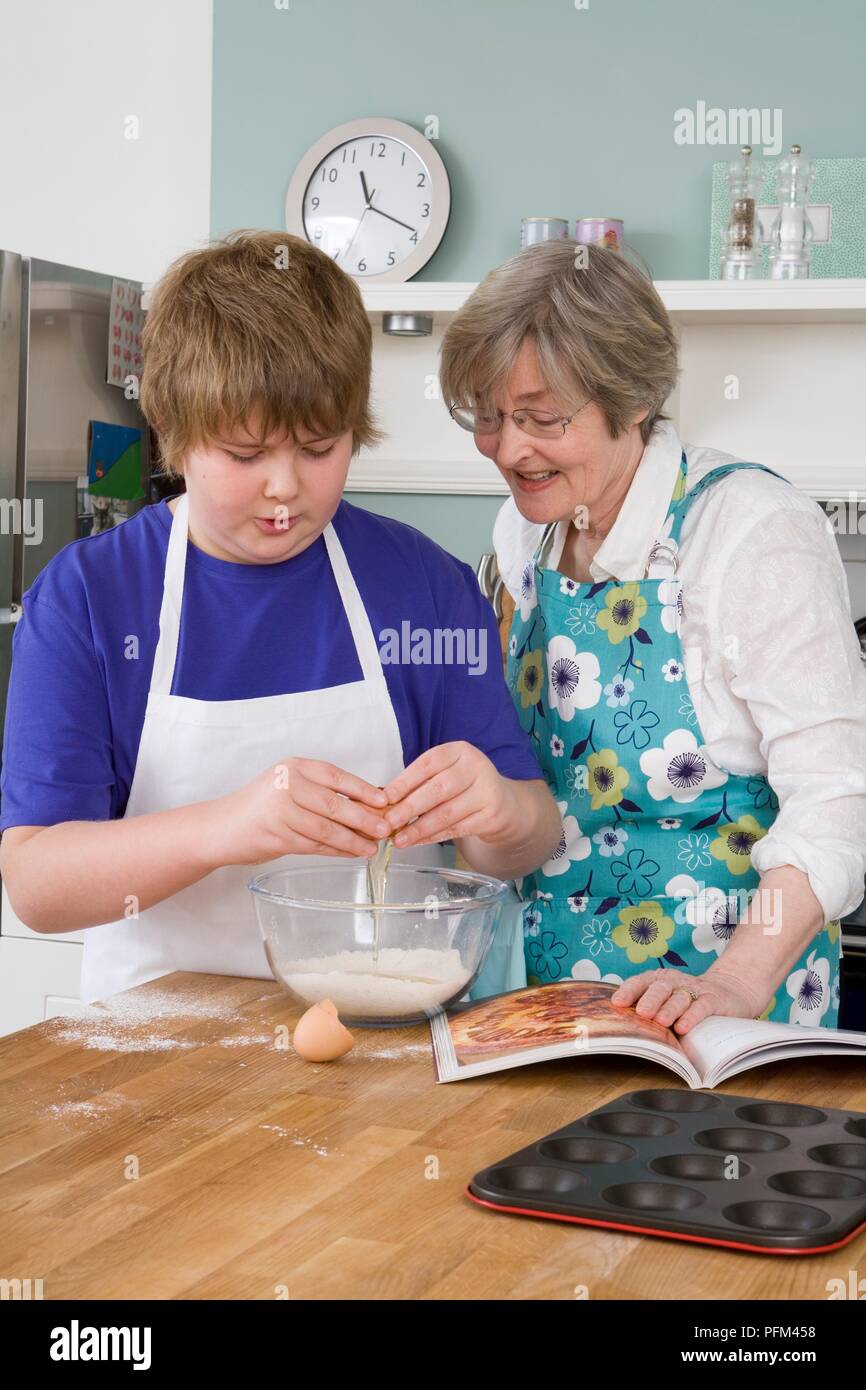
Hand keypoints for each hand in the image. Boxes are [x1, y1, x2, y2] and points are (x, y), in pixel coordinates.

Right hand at [207, 758, 389, 866]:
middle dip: (364, 819)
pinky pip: (314, 846)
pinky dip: (336, 851)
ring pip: (327, 829)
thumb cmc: (259, 806)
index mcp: (293, 767)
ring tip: (371, 847)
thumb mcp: (287, 786)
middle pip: (335, 805)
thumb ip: (320, 791)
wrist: (220, 827)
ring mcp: (280, 811)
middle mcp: (287, 785)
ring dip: (352, 841)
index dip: (363, 789)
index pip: (336, 776)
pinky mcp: (277, 837)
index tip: (384, 800)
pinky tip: (350, 853)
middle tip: (384, 828)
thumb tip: (366, 804)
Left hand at [382, 741, 518, 848]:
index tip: (386, 797)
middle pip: (437, 789)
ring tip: (399, 839)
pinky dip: (434, 837)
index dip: (405, 781)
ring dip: (419, 828)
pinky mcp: (491, 815)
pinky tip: (418, 841)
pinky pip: (457, 829)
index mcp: (459, 751)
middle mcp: (475, 767)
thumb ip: (421, 783)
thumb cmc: (465, 786)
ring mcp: (486, 791)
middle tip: (388, 822)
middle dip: (409, 808)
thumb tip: (386, 802)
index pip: (428, 763)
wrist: (503, 803)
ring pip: (447, 813)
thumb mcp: (446, 774)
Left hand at [610, 965, 764, 1035]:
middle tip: (642, 1013)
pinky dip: (692, 1016)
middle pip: (660, 988)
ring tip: (662, 1021)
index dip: (629, 991)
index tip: (617, 1002)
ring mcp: (695, 990)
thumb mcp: (668, 1001)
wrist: (729, 992)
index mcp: (660, 980)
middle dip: (650, 1000)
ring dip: (669, 1009)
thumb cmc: (689, 1001)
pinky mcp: (713, 1000)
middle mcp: (676, 982)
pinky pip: (701, 1007)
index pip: (641, 981)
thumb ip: (651, 1009)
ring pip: (679, 997)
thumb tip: (623, 1026)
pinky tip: (684, 1027)